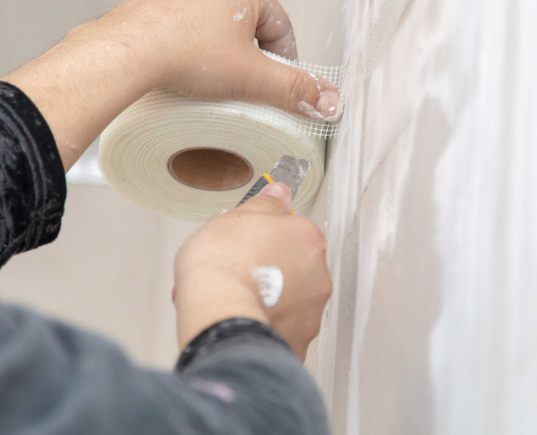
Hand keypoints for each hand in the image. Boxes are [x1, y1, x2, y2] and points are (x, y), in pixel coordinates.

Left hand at [1, 0, 339, 169]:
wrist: (123, 54)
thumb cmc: (183, 57)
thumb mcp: (252, 78)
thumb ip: (294, 91)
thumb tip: (328, 101)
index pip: (282, 26)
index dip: (285, 60)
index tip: (277, 85)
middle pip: (247, 26)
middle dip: (250, 57)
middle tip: (244, 88)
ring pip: (213, 27)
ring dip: (218, 53)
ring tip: (210, 84)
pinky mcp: (151, 6)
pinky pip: (181, 30)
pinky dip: (187, 50)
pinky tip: (181, 73)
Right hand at [173, 182, 331, 359]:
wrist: (218, 312)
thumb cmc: (224, 264)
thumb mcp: (237, 216)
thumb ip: (264, 204)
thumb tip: (278, 192)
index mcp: (307, 239)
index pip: (294, 233)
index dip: (267, 238)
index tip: (248, 244)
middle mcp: (318, 275)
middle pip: (295, 268)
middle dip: (271, 271)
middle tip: (239, 273)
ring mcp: (310, 312)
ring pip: (290, 303)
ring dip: (269, 301)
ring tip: (235, 301)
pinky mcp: (297, 343)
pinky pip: (281, 331)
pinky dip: (265, 328)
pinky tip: (241, 322)